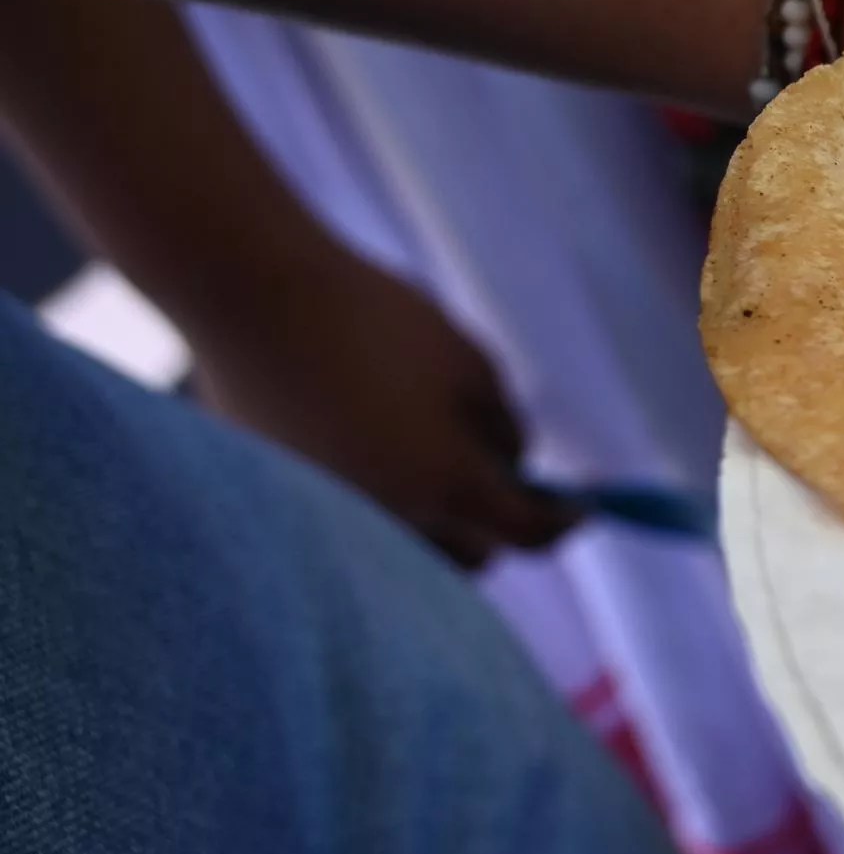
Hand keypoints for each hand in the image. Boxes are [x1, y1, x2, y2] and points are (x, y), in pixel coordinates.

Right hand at [193, 250, 577, 568]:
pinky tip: (371, 457)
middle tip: (506, 484)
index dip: (563, 523)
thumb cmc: (374, 319)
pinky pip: (352, 524)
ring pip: (409, 551)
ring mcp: (334, 520)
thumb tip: (513, 467)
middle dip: (496, 528)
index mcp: (450, 486)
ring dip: (436, 525)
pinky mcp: (286, 506)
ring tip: (435, 470)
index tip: (582, 511)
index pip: (528, 533)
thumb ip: (505, 427)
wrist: (252, 296)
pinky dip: (376, 505)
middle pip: (471, 557)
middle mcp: (394, 521)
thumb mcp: (470, 364)